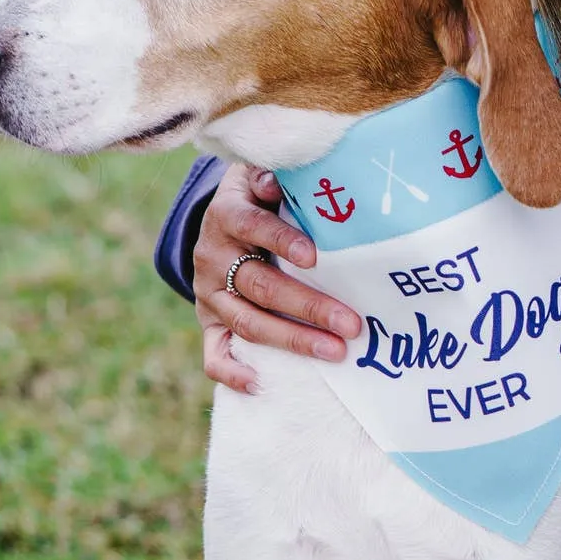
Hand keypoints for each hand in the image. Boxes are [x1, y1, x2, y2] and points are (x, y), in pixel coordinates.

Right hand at [192, 165, 362, 392]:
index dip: (280, 240)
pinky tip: (260, 384)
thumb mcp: (263, 176)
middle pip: (260, 286)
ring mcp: (209, 294)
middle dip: (308, 306)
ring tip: (336, 351)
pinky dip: (231, 371)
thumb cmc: (262, 197)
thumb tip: (277, 181)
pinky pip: (213, 353)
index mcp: (227, 216)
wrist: (223, 220)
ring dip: (292, 340)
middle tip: (352, 323)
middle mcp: (213, 257)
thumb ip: (274, 175)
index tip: (315, 257)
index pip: (251, 226)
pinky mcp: (208, 321)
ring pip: (248, 322)